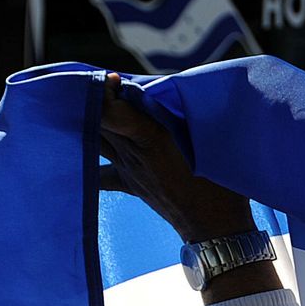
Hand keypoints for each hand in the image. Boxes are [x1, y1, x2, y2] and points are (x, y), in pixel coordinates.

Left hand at [99, 73, 254, 243]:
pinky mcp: (128, 184)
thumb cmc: (221, 185)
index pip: (111, 109)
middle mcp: (132, 152)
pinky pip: (98, 174)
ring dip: (89, 121)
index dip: (106, 89)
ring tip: (91, 107)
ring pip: (93, 139)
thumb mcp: (208, 142)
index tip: (114, 79)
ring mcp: (127, 169)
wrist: (216, 227)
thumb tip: (170, 89)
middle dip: (93, 99)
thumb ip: (186, 114)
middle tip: (99, 87)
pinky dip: (87, 161)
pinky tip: (83, 151)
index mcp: (153, 138)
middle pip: (97, 118)